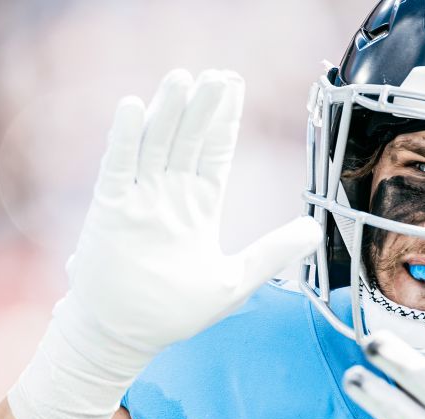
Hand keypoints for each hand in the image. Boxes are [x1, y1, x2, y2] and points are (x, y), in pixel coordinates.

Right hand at [63, 68, 319, 367]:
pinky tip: (133, 108)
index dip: (224, 119)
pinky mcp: (111, 211)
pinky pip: (118, 167)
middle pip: (188, 138)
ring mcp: (138, 199)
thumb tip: (314, 231)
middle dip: (203, 107)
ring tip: (183, 78)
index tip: (233, 85)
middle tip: (217, 75)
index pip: (213, 151)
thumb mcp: (236, 281)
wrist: (124, 337)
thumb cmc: (173, 313)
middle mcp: (168, 194)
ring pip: (155, 143)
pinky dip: (125, 138)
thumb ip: (272, 253)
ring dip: (168, 112)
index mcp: (197, 205)